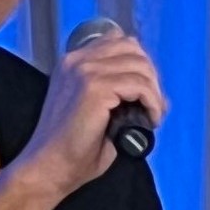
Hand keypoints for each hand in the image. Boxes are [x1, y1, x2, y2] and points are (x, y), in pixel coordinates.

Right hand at [13, 34, 167, 198]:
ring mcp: (84, 71)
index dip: (140, 65)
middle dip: (151, 75)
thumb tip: (160, 94)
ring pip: (139, 66)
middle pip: (132, 48)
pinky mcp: (94, 88)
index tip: (146, 92)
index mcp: (73, 62)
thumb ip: (119, 94)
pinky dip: (152, 102)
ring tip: (153, 115)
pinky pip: (139, 85)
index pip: (118, 41)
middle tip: (154, 105)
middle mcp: (76, 60)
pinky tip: (150, 120)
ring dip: (154, 91)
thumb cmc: (73, 148)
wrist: (49, 167)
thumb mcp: (98, 111)